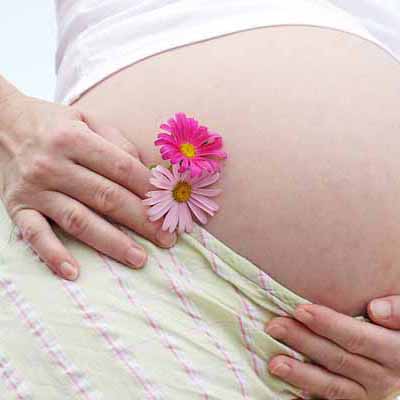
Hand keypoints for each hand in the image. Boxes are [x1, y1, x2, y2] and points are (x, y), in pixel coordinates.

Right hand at [0, 93, 175, 280]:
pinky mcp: (17, 208)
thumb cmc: (54, 124)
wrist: (0, 124)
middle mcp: (53, 165)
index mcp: (74, 139)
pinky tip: (73, 272)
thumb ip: (118, 143)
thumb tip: (148, 172)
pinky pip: (35, 235)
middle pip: (106, 197)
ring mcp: (34, 189)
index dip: (149, 189)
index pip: (121, 168)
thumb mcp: (88, 120)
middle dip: (141, 220)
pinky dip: (53, 254)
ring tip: (139, 258)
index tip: (171, 206)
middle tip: (167, 238)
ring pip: (79, 220)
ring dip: (111, 242)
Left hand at [266, 297, 399, 398]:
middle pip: (337, 358)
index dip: (328, 324)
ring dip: (300, 374)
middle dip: (303, 341)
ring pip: (331, 386)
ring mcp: (368, 394)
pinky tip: (288, 391)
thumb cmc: (397, 329)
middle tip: (275, 326)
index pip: (357, 338)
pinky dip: (308, 396)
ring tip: (274, 363)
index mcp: (395, 352)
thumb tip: (376, 309)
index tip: (300, 310)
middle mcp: (382, 377)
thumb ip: (398, 310)